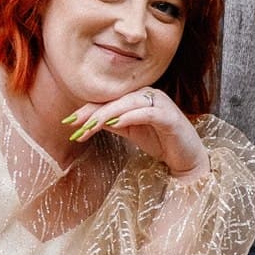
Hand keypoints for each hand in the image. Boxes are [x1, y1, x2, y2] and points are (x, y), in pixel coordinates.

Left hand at [66, 87, 207, 178]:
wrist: (187, 158)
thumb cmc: (160, 142)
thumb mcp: (130, 131)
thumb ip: (112, 122)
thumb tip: (87, 120)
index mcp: (138, 97)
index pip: (109, 101)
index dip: (87, 110)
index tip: (68, 122)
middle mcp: (149, 95)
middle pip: (115, 101)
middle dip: (92, 113)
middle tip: (74, 126)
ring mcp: (161, 104)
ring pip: (128, 104)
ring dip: (107, 114)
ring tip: (89, 126)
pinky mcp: (170, 117)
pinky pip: (147, 112)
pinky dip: (130, 116)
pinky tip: (116, 123)